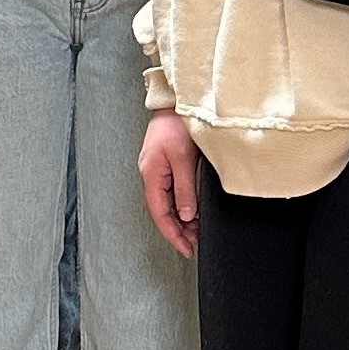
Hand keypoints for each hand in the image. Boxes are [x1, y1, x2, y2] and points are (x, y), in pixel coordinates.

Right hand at [138, 112, 200, 257]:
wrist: (177, 101)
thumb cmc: (177, 123)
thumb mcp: (184, 159)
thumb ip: (184, 189)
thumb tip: (186, 214)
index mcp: (151, 174)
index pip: (160, 214)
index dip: (173, 234)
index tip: (187, 248)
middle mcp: (151, 173)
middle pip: (162, 211)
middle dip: (178, 230)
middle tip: (194, 244)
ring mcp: (158, 169)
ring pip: (167, 203)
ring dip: (181, 219)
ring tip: (197, 231)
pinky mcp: (166, 163)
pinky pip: (171, 192)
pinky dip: (182, 205)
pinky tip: (192, 211)